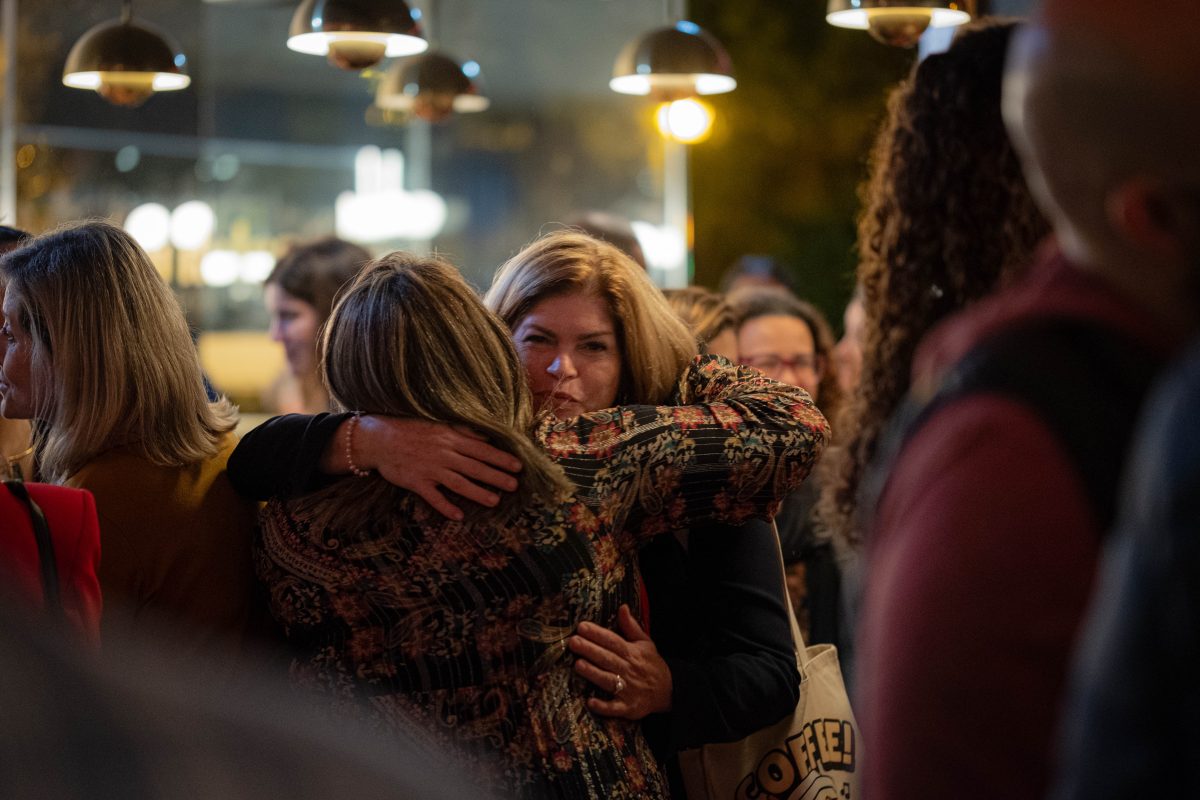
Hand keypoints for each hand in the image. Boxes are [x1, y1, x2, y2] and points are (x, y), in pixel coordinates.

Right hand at [326, 415, 522, 519]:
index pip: (481, 449)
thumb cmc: (411, 430)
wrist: (379, 438)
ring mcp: (430, 469)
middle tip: (515, 486)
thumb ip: (463, 432)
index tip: (518, 466)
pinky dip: (445, 506)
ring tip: (495, 501)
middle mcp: (443, 454)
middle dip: (496, 476)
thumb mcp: (439, 425)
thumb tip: (486, 437)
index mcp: (450, 438)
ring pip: (458, 483)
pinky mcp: (416, 482)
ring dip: (478, 492)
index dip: (501, 458)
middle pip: (474, 467)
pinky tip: (459, 516)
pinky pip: (433, 497)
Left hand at [568, 604, 671, 719]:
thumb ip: (631, 626)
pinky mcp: (628, 708)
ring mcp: (629, 690)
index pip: (613, 641)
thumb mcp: (645, 643)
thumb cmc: (651, 664)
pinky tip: (591, 702)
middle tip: (573, 642)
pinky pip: (615, 708)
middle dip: (590, 650)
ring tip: (578, 664)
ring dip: (593, 673)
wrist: (668, 691)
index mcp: (633, 653)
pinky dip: (603, 707)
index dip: (598, 634)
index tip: (581, 626)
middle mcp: (630, 670)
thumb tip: (622, 607)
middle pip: (608, 659)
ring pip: (608, 680)